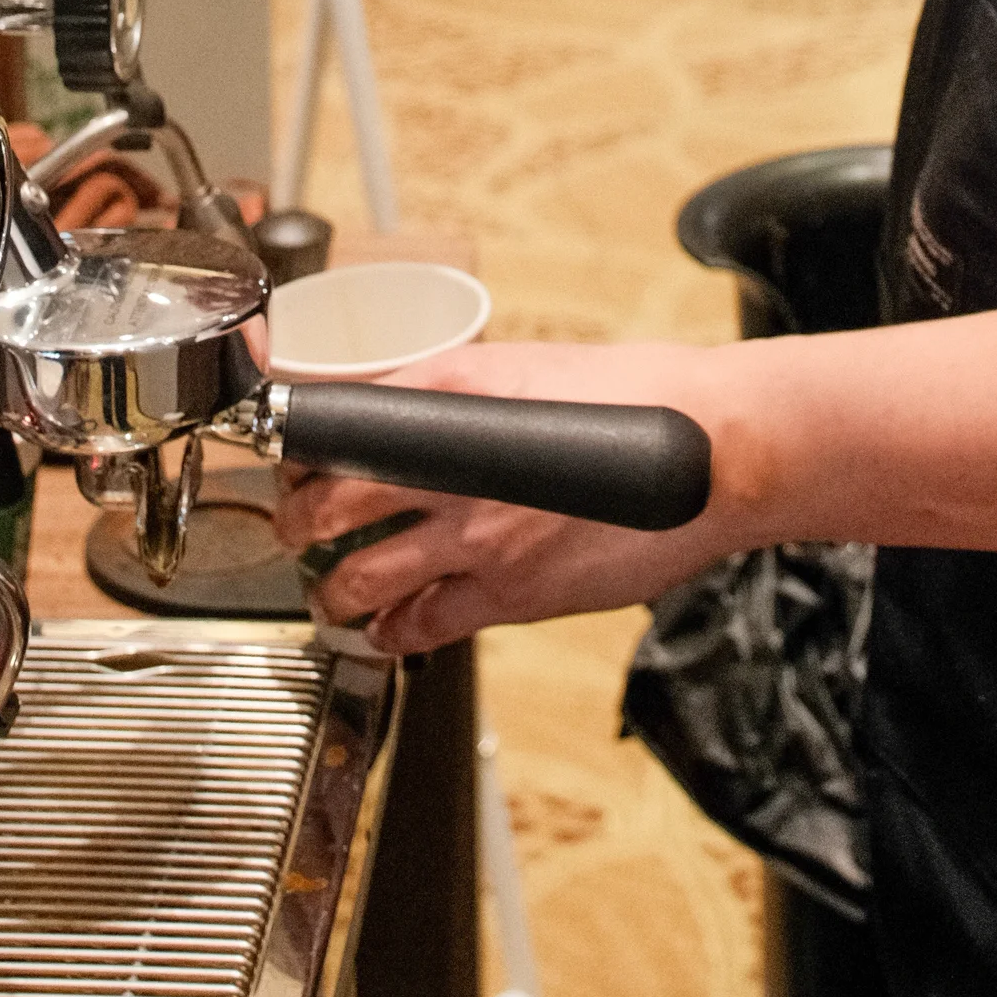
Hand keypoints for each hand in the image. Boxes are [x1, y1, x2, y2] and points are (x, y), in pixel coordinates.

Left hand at [278, 339, 742, 652]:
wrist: (716, 450)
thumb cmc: (639, 397)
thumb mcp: (525, 365)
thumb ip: (454, 390)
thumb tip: (395, 404)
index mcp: (453, 391)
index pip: (335, 413)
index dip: (290, 436)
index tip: (280, 447)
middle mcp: (453, 461)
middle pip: (326, 497)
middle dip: (293, 517)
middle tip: (291, 522)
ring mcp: (478, 532)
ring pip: (359, 574)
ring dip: (329, 585)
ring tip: (328, 584)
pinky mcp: (511, 592)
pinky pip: (422, 624)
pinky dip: (391, 631)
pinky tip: (387, 627)